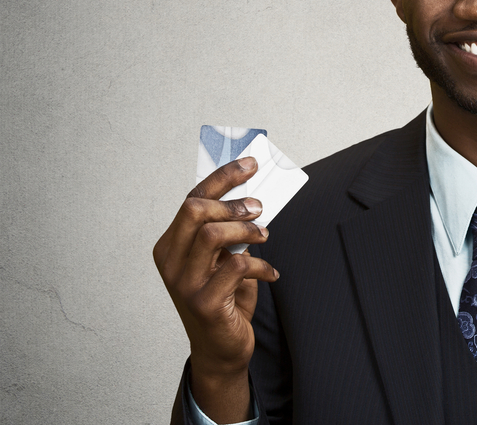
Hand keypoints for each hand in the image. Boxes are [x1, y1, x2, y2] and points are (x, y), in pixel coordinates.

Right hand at [152, 157, 278, 421]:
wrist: (220, 349)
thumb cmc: (223, 297)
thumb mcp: (221, 258)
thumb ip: (227, 230)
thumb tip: (251, 196)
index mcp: (170, 245)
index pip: (192, 199)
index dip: (223, 177)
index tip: (250, 163)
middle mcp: (170, 262)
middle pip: (195, 210)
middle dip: (233, 203)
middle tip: (259, 208)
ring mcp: (184, 283)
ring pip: (213, 234)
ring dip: (247, 230)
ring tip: (265, 237)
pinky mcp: (204, 303)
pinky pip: (237, 266)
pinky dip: (261, 265)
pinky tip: (270, 273)